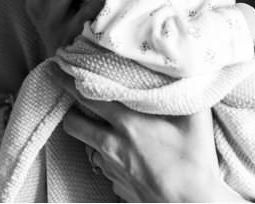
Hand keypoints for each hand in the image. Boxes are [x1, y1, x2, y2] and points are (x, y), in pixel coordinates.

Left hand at [49, 66, 243, 201]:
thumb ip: (182, 91)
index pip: (86, 96)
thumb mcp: (195, 119)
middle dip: (68, 108)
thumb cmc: (196, 162)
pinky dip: (108, 157)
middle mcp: (112, 146)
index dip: (68, 80)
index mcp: (127, 124)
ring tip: (100, 124)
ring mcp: (112, 169)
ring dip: (90, 134)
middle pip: (74, 123)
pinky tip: (123, 153)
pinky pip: (105, 167)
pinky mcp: (117, 187)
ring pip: (88, 146)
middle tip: (69, 96)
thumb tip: (179, 69)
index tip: (58, 68)